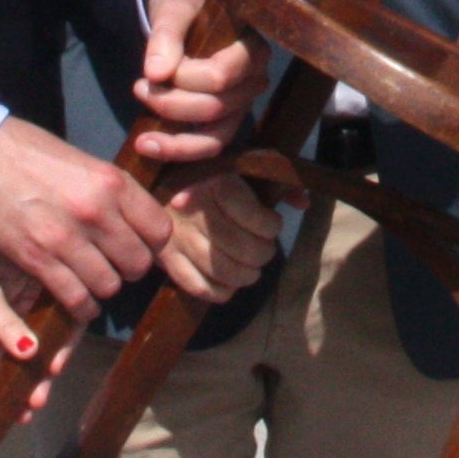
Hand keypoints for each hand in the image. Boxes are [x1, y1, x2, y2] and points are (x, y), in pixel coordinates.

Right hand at [0, 116, 168, 307]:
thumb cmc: (33, 153)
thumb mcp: (86, 163)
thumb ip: (114, 194)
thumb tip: (140, 225)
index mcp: (112, 182)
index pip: (160, 231)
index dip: (153, 243)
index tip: (141, 244)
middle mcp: (95, 212)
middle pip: (138, 264)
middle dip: (130, 268)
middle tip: (115, 262)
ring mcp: (65, 238)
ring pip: (109, 286)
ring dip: (103, 287)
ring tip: (93, 277)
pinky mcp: (37, 259)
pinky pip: (76, 299)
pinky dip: (81, 306)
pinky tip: (78, 298)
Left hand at [0, 213, 60, 404]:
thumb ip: (6, 324)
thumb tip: (32, 353)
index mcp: (32, 283)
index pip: (59, 314)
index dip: (62, 342)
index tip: (55, 366)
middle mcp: (20, 304)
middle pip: (37, 342)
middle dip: (38, 373)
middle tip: (38, 400)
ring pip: (10, 357)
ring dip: (15, 383)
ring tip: (23, 412)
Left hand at [130, 0, 251, 163]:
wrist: (185, 14)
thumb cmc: (185, 7)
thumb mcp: (172, 11)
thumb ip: (165, 37)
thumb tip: (156, 73)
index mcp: (251, 49)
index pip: (220, 76)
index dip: (184, 78)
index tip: (154, 69)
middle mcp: (254, 81)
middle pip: (215, 108)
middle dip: (171, 105)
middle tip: (138, 88)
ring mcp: (242, 106)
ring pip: (215, 138)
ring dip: (175, 142)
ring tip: (142, 139)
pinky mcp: (226, 124)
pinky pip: (209, 148)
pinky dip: (182, 155)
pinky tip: (155, 158)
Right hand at [159, 174, 282, 304]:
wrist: (155, 180)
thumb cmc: (208, 173)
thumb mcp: (240, 166)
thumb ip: (275, 182)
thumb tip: (304, 202)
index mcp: (216, 182)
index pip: (257, 218)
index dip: (272, 227)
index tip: (271, 224)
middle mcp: (195, 210)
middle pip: (244, 249)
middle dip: (263, 254)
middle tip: (263, 249)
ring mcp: (178, 237)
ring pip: (224, 271)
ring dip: (246, 276)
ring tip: (251, 268)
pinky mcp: (166, 258)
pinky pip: (198, 287)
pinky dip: (220, 292)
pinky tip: (228, 283)